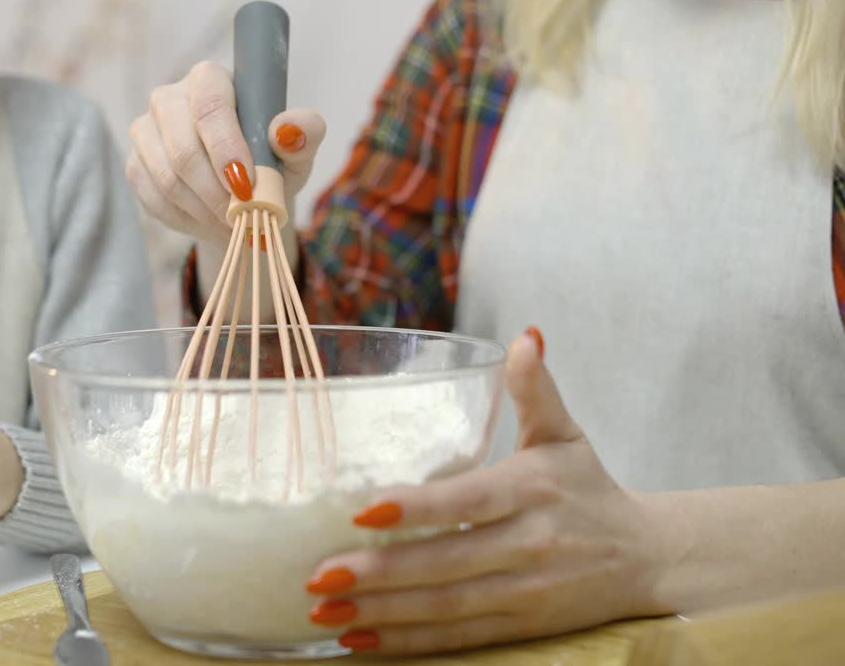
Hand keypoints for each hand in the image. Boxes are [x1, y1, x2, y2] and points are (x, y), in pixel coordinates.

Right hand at [127, 61, 326, 247]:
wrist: (243, 191)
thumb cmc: (270, 159)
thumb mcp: (297, 150)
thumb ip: (303, 134)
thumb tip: (287, 130)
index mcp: (209, 79)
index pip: (209, 104)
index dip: (226, 146)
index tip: (247, 185)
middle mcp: (169, 98)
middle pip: (183, 148)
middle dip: (216, 192)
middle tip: (243, 216)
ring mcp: (145, 132)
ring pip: (167, 178)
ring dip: (204, 210)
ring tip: (233, 224)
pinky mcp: (135, 165)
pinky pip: (155, 198)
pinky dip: (187, 219)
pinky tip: (210, 222)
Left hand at [304, 329, 669, 654]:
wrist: (651, 559)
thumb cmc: (590, 488)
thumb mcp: (565, 434)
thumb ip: (536, 389)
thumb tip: (526, 336)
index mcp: (533, 489)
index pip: (469, 500)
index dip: (419, 507)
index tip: (363, 510)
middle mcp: (529, 544)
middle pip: (446, 563)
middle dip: (380, 573)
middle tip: (320, 576)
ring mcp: (526, 592)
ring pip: (445, 607)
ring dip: (382, 613)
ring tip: (326, 611)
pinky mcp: (523, 627)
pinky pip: (459, 639)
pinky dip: (409, 643)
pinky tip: (361, 641)